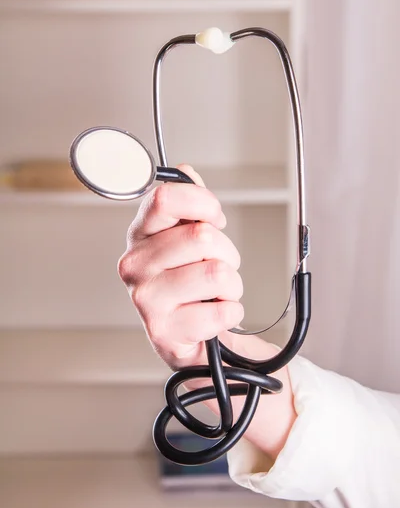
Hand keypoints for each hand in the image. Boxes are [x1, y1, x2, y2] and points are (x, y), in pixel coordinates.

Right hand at [118, 164, 242, 367]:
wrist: (188, 336)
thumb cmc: (189, 282)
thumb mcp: (187, 238)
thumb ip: (188, 203)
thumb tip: (186, 171)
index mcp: (140, 234)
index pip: (165, 198)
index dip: (204, 203)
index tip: (215, 219)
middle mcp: (134, 264)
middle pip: (202, 237)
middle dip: (226, 253)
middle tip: (216, 267)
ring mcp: (146, 300)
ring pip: (217, 273)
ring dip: (231, 286)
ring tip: (214, 294)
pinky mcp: (164, 332)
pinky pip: (223, 311)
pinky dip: (230, 313)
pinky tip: (211, 316)